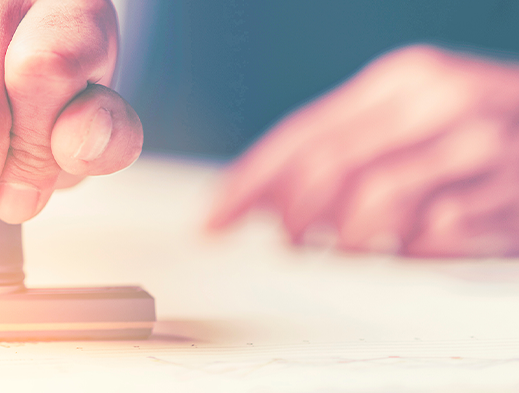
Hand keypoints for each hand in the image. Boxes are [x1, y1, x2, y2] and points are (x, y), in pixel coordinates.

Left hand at [208, 44, 518, 257]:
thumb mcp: (416, 116)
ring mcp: (480, 150)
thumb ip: (345, 145)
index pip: (304, 133)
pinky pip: (429, 238)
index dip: (249, 181)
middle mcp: (441, 104)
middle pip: (327, 169)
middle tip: (288, 241)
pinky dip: (406, 252)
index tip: (214, 220)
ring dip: (346, 240)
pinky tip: (409, 247)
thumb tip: (260, 195)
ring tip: (349, 246)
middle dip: (292, 216)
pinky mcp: (509, 202)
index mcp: (404, 79)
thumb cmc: (484, 130)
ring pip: (372, 206)